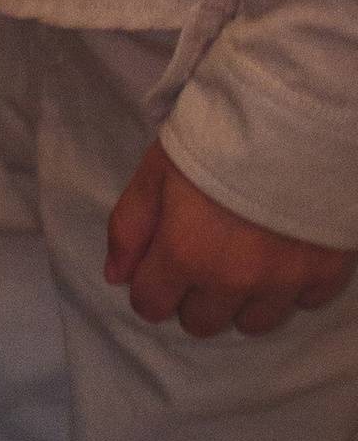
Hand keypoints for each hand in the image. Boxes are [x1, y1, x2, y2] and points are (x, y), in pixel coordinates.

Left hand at [106, 141, 355, 339]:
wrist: (289, 117)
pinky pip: (303, 304)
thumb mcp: (155, 170)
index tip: (159, 265)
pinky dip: (292, 286)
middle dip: (193, 295)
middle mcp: (232, 282)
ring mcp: (282, 284)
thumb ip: (130, 226)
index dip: (149, 286)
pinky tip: (284, 250)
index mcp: (185, 254)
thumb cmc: (213, 137)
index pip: (152, 306)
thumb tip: (116, 277)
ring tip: (244, 255)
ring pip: (252, 324)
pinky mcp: (323, 275)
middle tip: (203, 254)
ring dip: (242, 299)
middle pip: (202, 323)